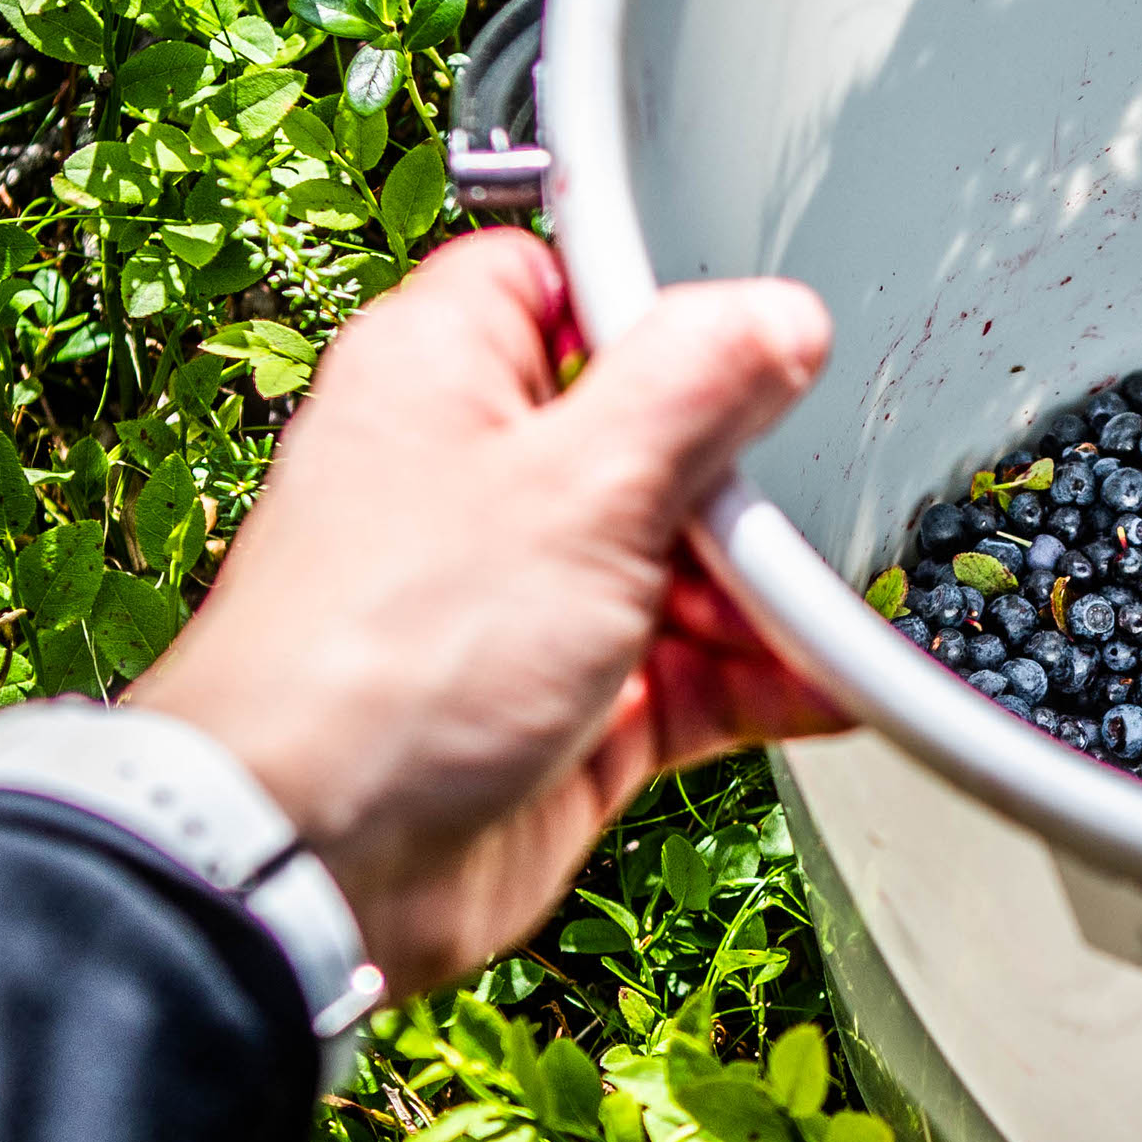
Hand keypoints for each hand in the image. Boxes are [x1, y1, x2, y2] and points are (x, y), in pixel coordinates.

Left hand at [130, 230, 843, 1002]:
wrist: (315, 863)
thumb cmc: (386, 659)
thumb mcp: (578, 484)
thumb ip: (692, 385)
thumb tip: (775, 316)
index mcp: (442, 373)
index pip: (556, 278)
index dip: (653, 300)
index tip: (751, 337)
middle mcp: (472, 480)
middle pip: (645, 434)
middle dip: (736, 477)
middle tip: (788, 501)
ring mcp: (514, 600)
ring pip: (672, 562)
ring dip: (758, 589)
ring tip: (820, 608)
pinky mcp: (556, 709)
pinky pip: (682, 672)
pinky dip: (752, 677)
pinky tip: (827, 684)